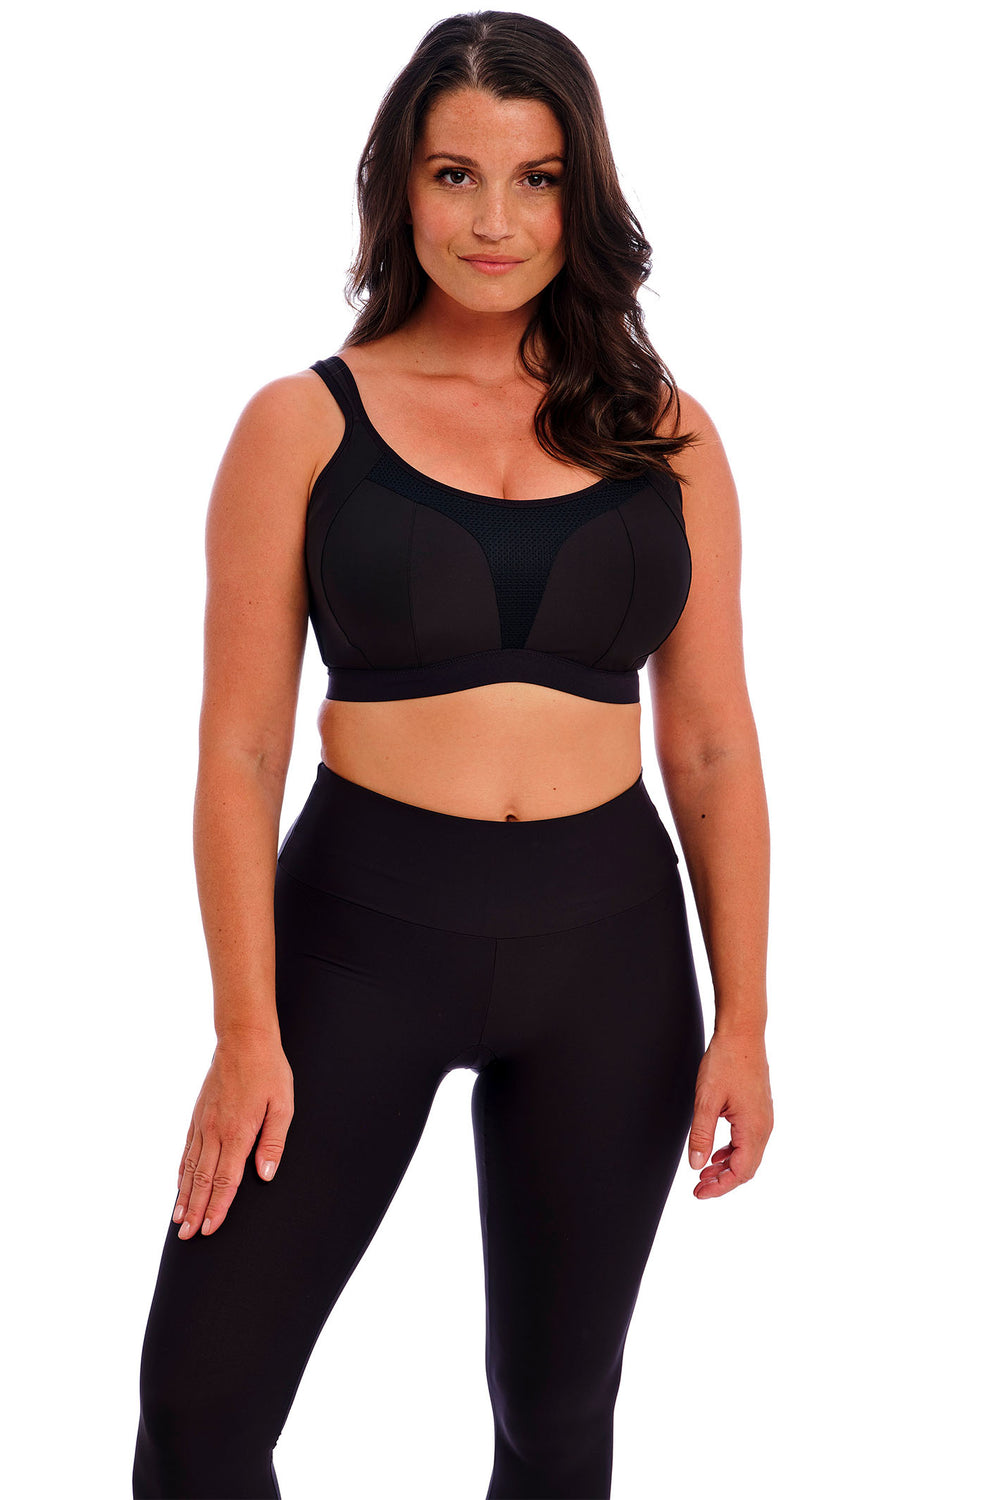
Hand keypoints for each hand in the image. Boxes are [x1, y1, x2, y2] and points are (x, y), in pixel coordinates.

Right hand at [172, 1030, 293, 1238]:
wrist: (243, 1039)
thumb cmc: (269, 1071)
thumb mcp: (283, 1104)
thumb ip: (273, 1141)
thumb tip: (265, 1174)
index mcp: (237, 1132)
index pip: (225, 1179)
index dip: (217, 1207)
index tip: (209, 1229)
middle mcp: (215, 1131)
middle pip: (202, 1180)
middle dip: (195, 1210)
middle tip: (187, 1237)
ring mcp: (203, 1123)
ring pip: (190, 1167)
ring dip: (184, 1195)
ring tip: (177, 1220)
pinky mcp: (198, 1115)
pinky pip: (187, 1149)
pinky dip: (181, 1170)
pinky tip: (179, 1183)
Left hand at [688, 1030, 772, 1198]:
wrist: (743, 1033)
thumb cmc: (726, 1061)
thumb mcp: (706, 1100)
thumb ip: (702, 1135)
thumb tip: (696, 1165)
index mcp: (754, 1128)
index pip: (740, 1172)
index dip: (719, 1188)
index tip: (698, 1193)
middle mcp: (764, 1127)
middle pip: (746, 1168)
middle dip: (723, 1181)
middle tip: (698, 1187)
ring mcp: (764, 1118)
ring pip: (748, 1155)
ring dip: (727, 1167)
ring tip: (704, 1173)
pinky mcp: (759, 1110)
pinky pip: (748, 1141)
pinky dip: (732, 1152)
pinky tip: (717, 1152)